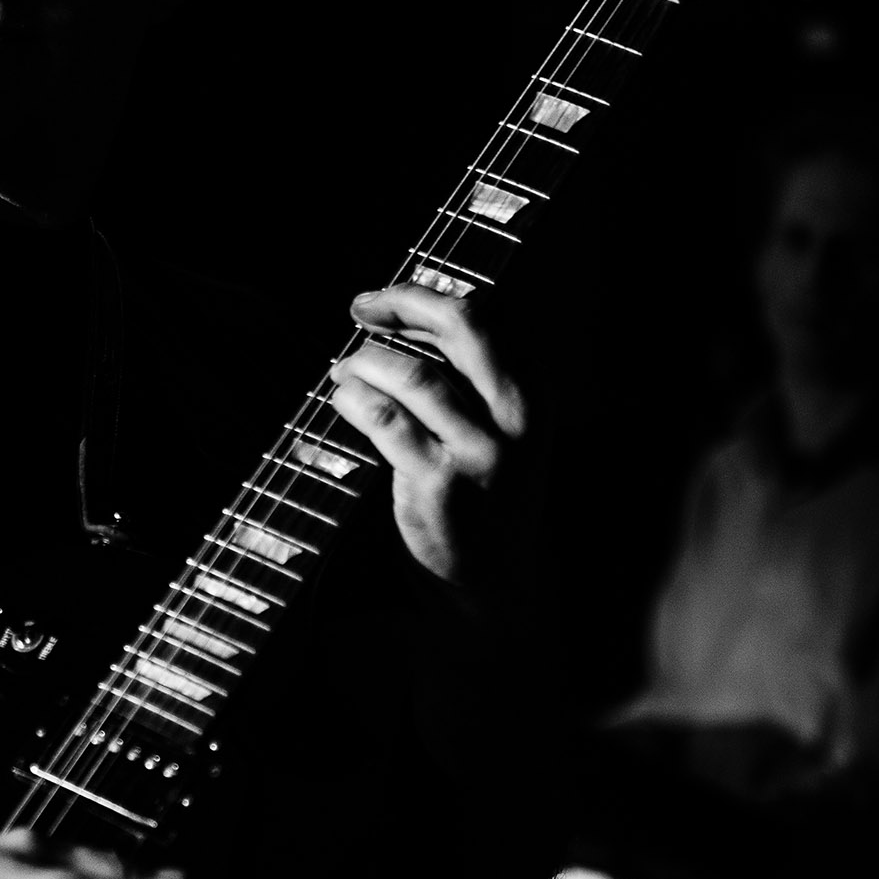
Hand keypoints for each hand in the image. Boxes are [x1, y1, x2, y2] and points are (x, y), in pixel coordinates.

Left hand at [326, 282, 527, 593]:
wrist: (497, 582)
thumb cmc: (487, 494)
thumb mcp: (503, 430)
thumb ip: (469, 377)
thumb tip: (403, 317)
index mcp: (536, 393)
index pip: (484, 317)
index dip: (426, 297)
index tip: (385, 300)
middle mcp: (517, 416)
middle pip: (463, 324)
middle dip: (404, 301)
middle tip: (361, 307)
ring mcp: (479, 451)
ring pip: (413, 373)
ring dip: (366, 359)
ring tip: (343, 367)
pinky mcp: (438, 484)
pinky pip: (385, 419)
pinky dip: (354, 398)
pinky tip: (343, 398)